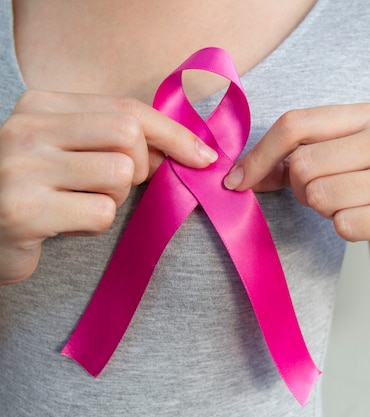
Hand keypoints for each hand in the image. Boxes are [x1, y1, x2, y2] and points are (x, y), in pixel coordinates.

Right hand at [0, 90, 216, 283]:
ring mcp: (22, 168)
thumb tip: (189, 149)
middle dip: (140, 167)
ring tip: (81, 202)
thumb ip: (118, 139)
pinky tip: (67, 223)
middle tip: (115, 185)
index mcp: (41, 105)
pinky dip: (96, 224)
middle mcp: (27, 129)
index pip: (127, 110)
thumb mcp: (73, 149)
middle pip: (128, 136)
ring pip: (119, 176)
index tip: (203, 156)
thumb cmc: (39, 186)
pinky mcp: (25, 211)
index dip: (173, 133)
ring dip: (115, 198)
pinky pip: (101, 213)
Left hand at [223, 101, 369, 276]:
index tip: (237, 181)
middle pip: (303, 165)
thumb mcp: (349, 158)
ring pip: (319, 197)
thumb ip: (301, 155)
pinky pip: (344, 225)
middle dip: (301, 190)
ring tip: (354, 207)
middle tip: (327, 196)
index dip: (258, 155)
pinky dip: (345, 230)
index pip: (297, 124)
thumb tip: (240, 174)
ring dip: (326, 211)